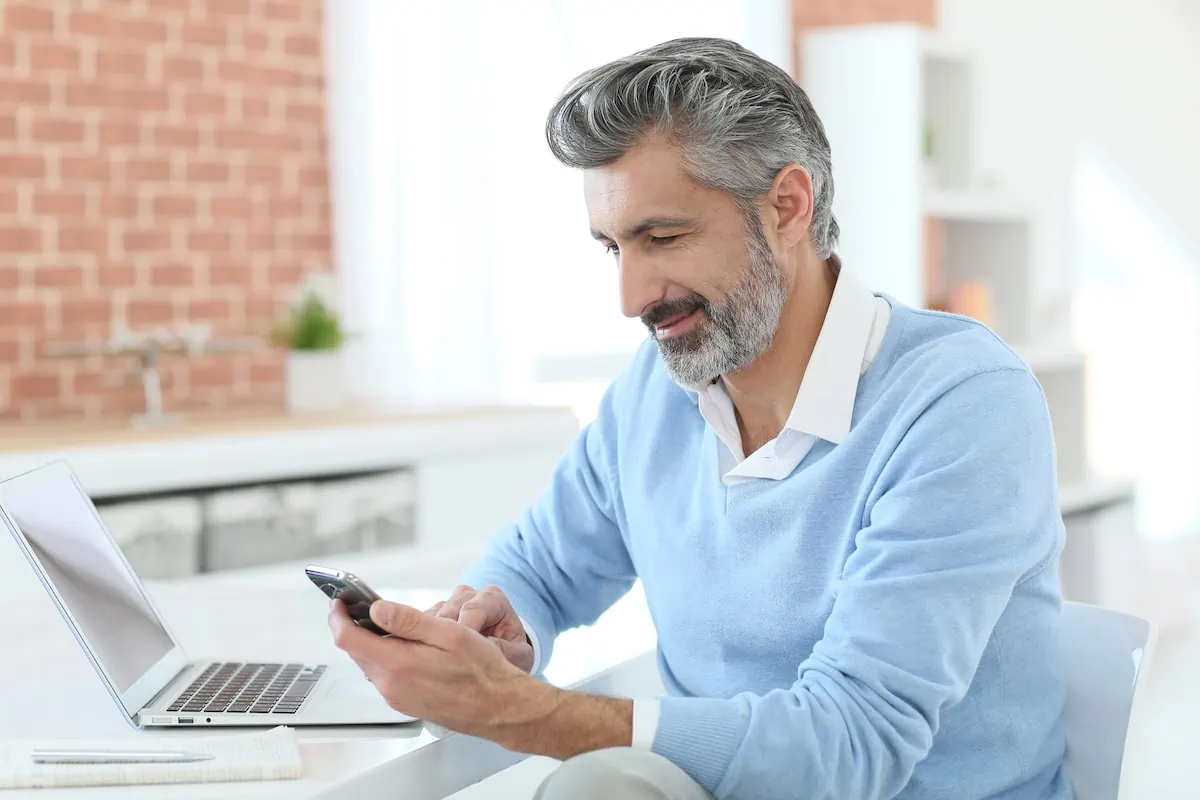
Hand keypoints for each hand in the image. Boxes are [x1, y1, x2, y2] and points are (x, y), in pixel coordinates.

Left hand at [329, 598, 552, 744]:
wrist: (498, 707)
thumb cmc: (481, 671)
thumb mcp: (448, 634)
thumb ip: (408, 621)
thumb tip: (376, 609)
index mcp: (398, 664)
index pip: (348, 638)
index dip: (338, 616)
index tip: (340, 600)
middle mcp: (391, 685)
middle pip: (355, 650)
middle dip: (355, 626)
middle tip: (363, 605)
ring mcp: (397, 697)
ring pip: (370, 662)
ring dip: (372, 641)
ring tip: (389, 623)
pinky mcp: (405, 702)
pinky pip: (384, 675)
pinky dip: (385, 656)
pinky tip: (405, 647)